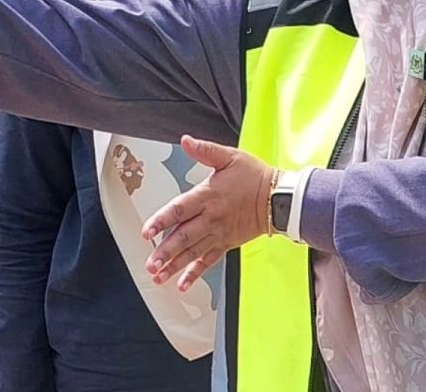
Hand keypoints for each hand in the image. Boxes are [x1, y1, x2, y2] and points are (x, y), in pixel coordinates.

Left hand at [141, 134, 273, 291]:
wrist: (279, 198)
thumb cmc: (254, 177)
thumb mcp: (230, 157)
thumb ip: (205, 150)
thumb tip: (186, 141)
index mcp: (208, 196)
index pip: (180, 209)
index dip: (162, 220)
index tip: (146, 231)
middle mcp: (211, 218)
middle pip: (184, 237)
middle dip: (165, 252)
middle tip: (150, 264)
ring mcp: (218, 233)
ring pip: (193, 252)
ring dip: (175, 265)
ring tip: (159, 275)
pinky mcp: (226, 243)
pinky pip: (208, 261)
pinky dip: (195, 273)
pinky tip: (183, 283)